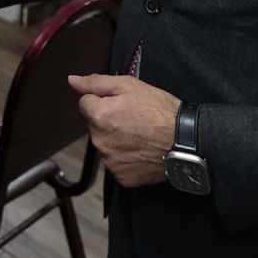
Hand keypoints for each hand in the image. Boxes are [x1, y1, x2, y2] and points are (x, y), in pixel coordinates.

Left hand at [68, 74, 180, 188]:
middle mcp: (99, 141)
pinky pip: (116, 163)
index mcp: (98, 116)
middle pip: (94, 125)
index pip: (85, 103)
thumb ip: (96, 83)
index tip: (122, 103)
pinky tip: (141, 149)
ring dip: (115, 139)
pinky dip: (125, 157)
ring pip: (105, 144)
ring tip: (139, 134)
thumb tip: (72, 80)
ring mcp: (110, 161)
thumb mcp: (129, 85)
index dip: (103, 100)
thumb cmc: (159, 110)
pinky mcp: (121, 177)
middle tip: (133, 117)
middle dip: (108, 119)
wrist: (185, 141)